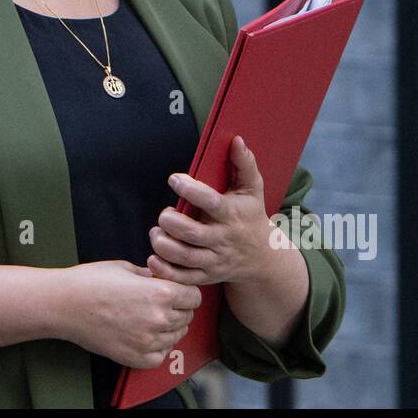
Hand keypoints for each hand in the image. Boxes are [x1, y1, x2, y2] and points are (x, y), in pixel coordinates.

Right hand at [56, 259, 201, 369]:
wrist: (64, 305)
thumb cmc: (90, 282)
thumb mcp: (126, 268)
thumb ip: (151, 275)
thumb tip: (162, 279)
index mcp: (160, 293)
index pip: (194, 297)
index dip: (186, 291)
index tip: (176, 290)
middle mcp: (159, 319)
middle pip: (187, 316)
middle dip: (179, 308)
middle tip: (161, 303)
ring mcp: (148, 341)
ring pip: (177, 336)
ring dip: (170, 327)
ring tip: (150, 317)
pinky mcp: (135, 357)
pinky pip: (161, 355)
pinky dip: (158, 347)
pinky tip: (146, 335)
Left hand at [146, 135, 280, 286]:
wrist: (263, 258)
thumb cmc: (251, 216)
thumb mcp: (252, 188)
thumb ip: (244, 163)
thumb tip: (235, 140)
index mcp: (231, 214)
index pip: (211, 202)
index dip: (190, 189)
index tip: (174, 179)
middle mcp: (222, 238)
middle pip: (192, 233)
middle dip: (171, 222)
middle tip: (165, 213)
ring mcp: (214, 260)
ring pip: (184, 257)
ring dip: (164, 245)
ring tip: (156, 232)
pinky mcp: (206, 275)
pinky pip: (182, 277)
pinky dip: (165, 271)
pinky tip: (154, 257)